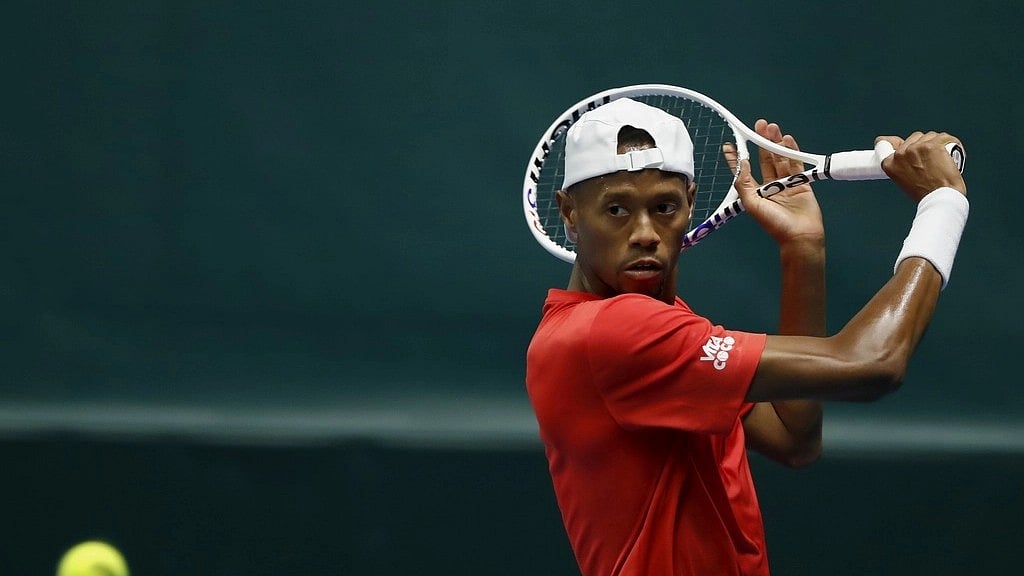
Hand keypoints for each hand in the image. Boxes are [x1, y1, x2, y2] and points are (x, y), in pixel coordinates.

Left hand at [727, 120, 823, 245]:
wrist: (800, 235)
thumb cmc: (774, 224)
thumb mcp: (751, 204)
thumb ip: (743, 183)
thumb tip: (740, 164)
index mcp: (755, 192)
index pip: (743, 171)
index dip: (736, 157)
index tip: (730, 144)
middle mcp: (769, 186)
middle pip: (764, 159)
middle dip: (760, 141)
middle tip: (758, 125)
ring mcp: (786, 183)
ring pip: (780, 158)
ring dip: (775, 143)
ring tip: (772, 128)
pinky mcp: (801, 183)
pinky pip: (796, 164)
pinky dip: (792, 151)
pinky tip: (788, 140)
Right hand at [876, 132, 966, 202]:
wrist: (940, 198)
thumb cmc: (925, 193)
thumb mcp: (904, 180)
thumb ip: (901, 165)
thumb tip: (903, 153)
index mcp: (889, 164)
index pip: (884, 142)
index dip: (893, 142)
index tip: (901, 145)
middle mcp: (901, 154)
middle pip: (915, 137)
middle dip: (924, 145)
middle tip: (932, 161)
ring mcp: (917, 148)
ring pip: (931, 136)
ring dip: (938, 144)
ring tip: (943, 160)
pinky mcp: (933, 146)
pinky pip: (945, 137)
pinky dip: (952, 143)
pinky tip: (953, 154)